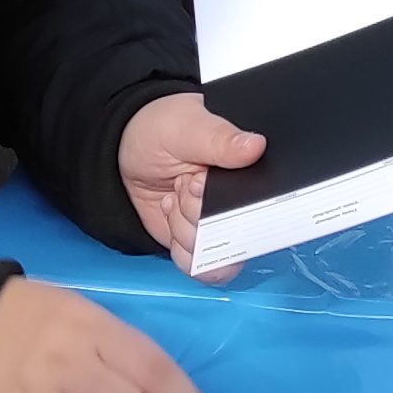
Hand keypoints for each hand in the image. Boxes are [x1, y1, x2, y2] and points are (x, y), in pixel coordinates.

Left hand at [119, 92, 265, 263]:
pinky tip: (172, 214)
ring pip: (217, 256)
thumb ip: (220, 139)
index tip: (198, 182)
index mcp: (250, 168)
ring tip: (176, 195)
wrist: (126, 149)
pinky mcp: (203, 242)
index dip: (231, 204)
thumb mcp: (188, 125)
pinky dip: (181, 250)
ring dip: (185, 229)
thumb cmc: (162, 128)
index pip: (266, 203)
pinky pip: (201, 267)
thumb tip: (255, 146)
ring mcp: (222, 225)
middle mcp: (242, 201)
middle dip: (200, 216)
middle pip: (239, 236)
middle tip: (184, 184)